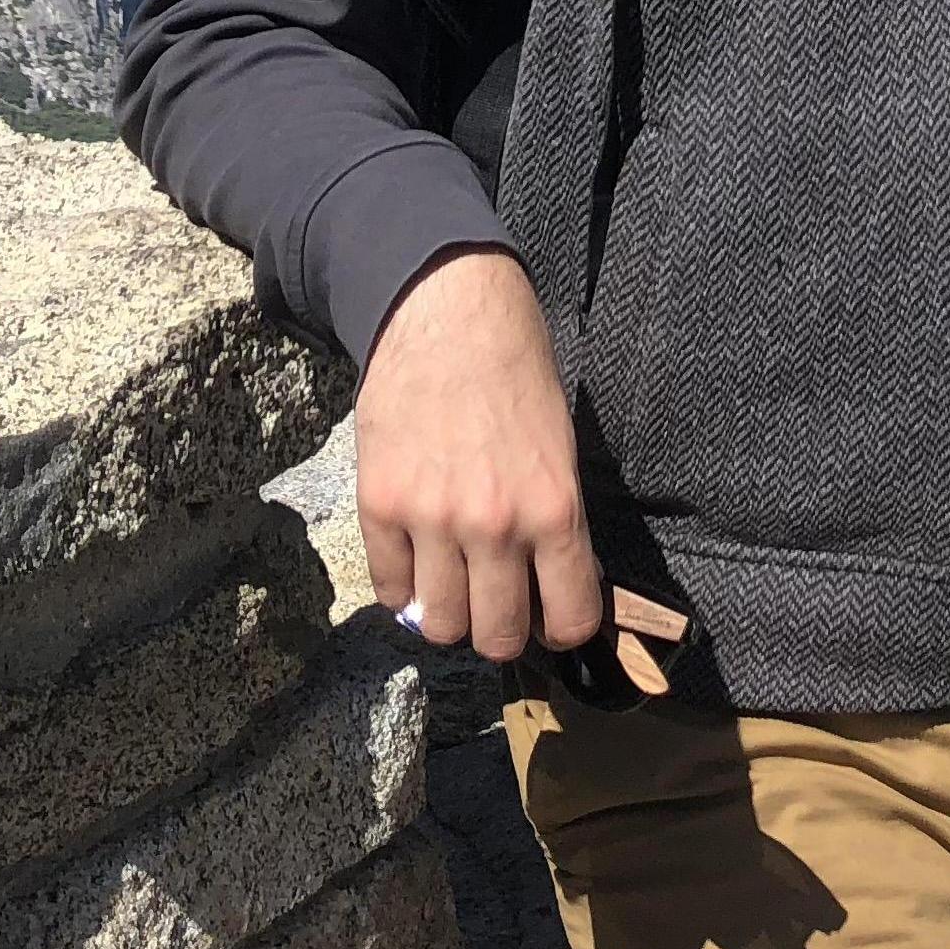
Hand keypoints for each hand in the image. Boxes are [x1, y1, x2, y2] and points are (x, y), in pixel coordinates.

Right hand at [357, 245, 605, 663]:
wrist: (447, 311)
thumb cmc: (516, 370)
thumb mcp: (560, 444)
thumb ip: (556, 519)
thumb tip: (553, 585)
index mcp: (554, 506)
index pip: (569, 617)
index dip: (562, 624)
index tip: (552, 614)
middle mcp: (495, 525)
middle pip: (496, 637)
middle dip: (502, 628)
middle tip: (499, 602)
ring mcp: (432, 520)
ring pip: (440, 624)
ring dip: (450, 611)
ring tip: (455, 578)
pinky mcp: (380, 507)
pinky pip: (389, 590)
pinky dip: (404, 586)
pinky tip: (417, 557)